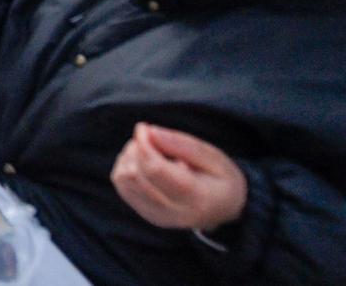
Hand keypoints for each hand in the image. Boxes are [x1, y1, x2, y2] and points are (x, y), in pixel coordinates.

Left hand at [111, 124, 247, 231]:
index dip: (143, 145)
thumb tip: (148, 131)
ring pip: (123, 180)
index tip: (144, 128)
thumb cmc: (221, 179)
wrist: (224, 209)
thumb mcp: (214, 157)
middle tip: (153, 140)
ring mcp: (157, 217)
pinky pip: (122, 185)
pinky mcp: (146, 214)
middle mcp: (174, 213)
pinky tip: (144, 163)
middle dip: (136, 149)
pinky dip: (126, 167)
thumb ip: (182, 144)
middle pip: (134, 175)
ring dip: (129, 157)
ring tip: (151, 152)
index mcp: (196, 198)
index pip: (155, 170)